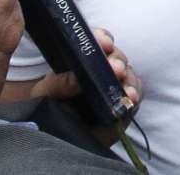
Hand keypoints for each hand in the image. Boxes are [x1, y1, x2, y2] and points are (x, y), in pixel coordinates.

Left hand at [28, 27, 143, 111]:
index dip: (101, 38)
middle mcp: (99, 69)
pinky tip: (131, 97)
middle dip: (117, 60)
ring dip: (128, 78)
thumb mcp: (44, 96)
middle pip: (115, 56)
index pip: (93, 42)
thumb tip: (76, 78)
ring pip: (128, 73)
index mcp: (79, 61)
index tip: (105, 44)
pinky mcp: (123, 101)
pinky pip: (135, 92)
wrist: (58, 141)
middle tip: (115, 69)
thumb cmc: (48, 112)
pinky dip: (135, 93)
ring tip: (125, 89)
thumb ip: (56, 85)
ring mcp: (113, 85)